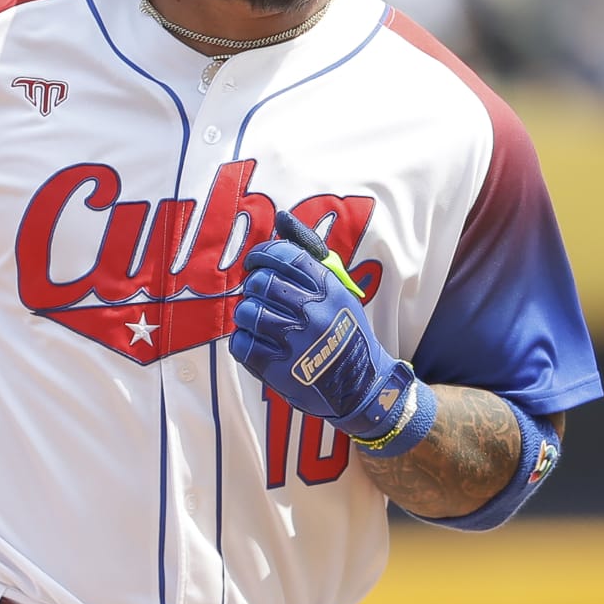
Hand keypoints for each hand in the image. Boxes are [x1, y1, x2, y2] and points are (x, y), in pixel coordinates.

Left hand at [229, 212, 414, 440]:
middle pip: (262, 282)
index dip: (263, 254)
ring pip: (247, 312)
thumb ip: (310, 253)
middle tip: (259, 295)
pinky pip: (241, 343)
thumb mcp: (337, 290)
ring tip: (259, 320)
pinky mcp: (279, 370)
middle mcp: (314, 312)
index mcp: (329, 289)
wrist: (362, 386)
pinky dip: (243, 341)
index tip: (256, 263)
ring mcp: (296, 342)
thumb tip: (283, 217)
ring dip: (247, 314)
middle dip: (254, 287)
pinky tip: (257, 343)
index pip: (285, 255)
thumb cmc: (343, 332)